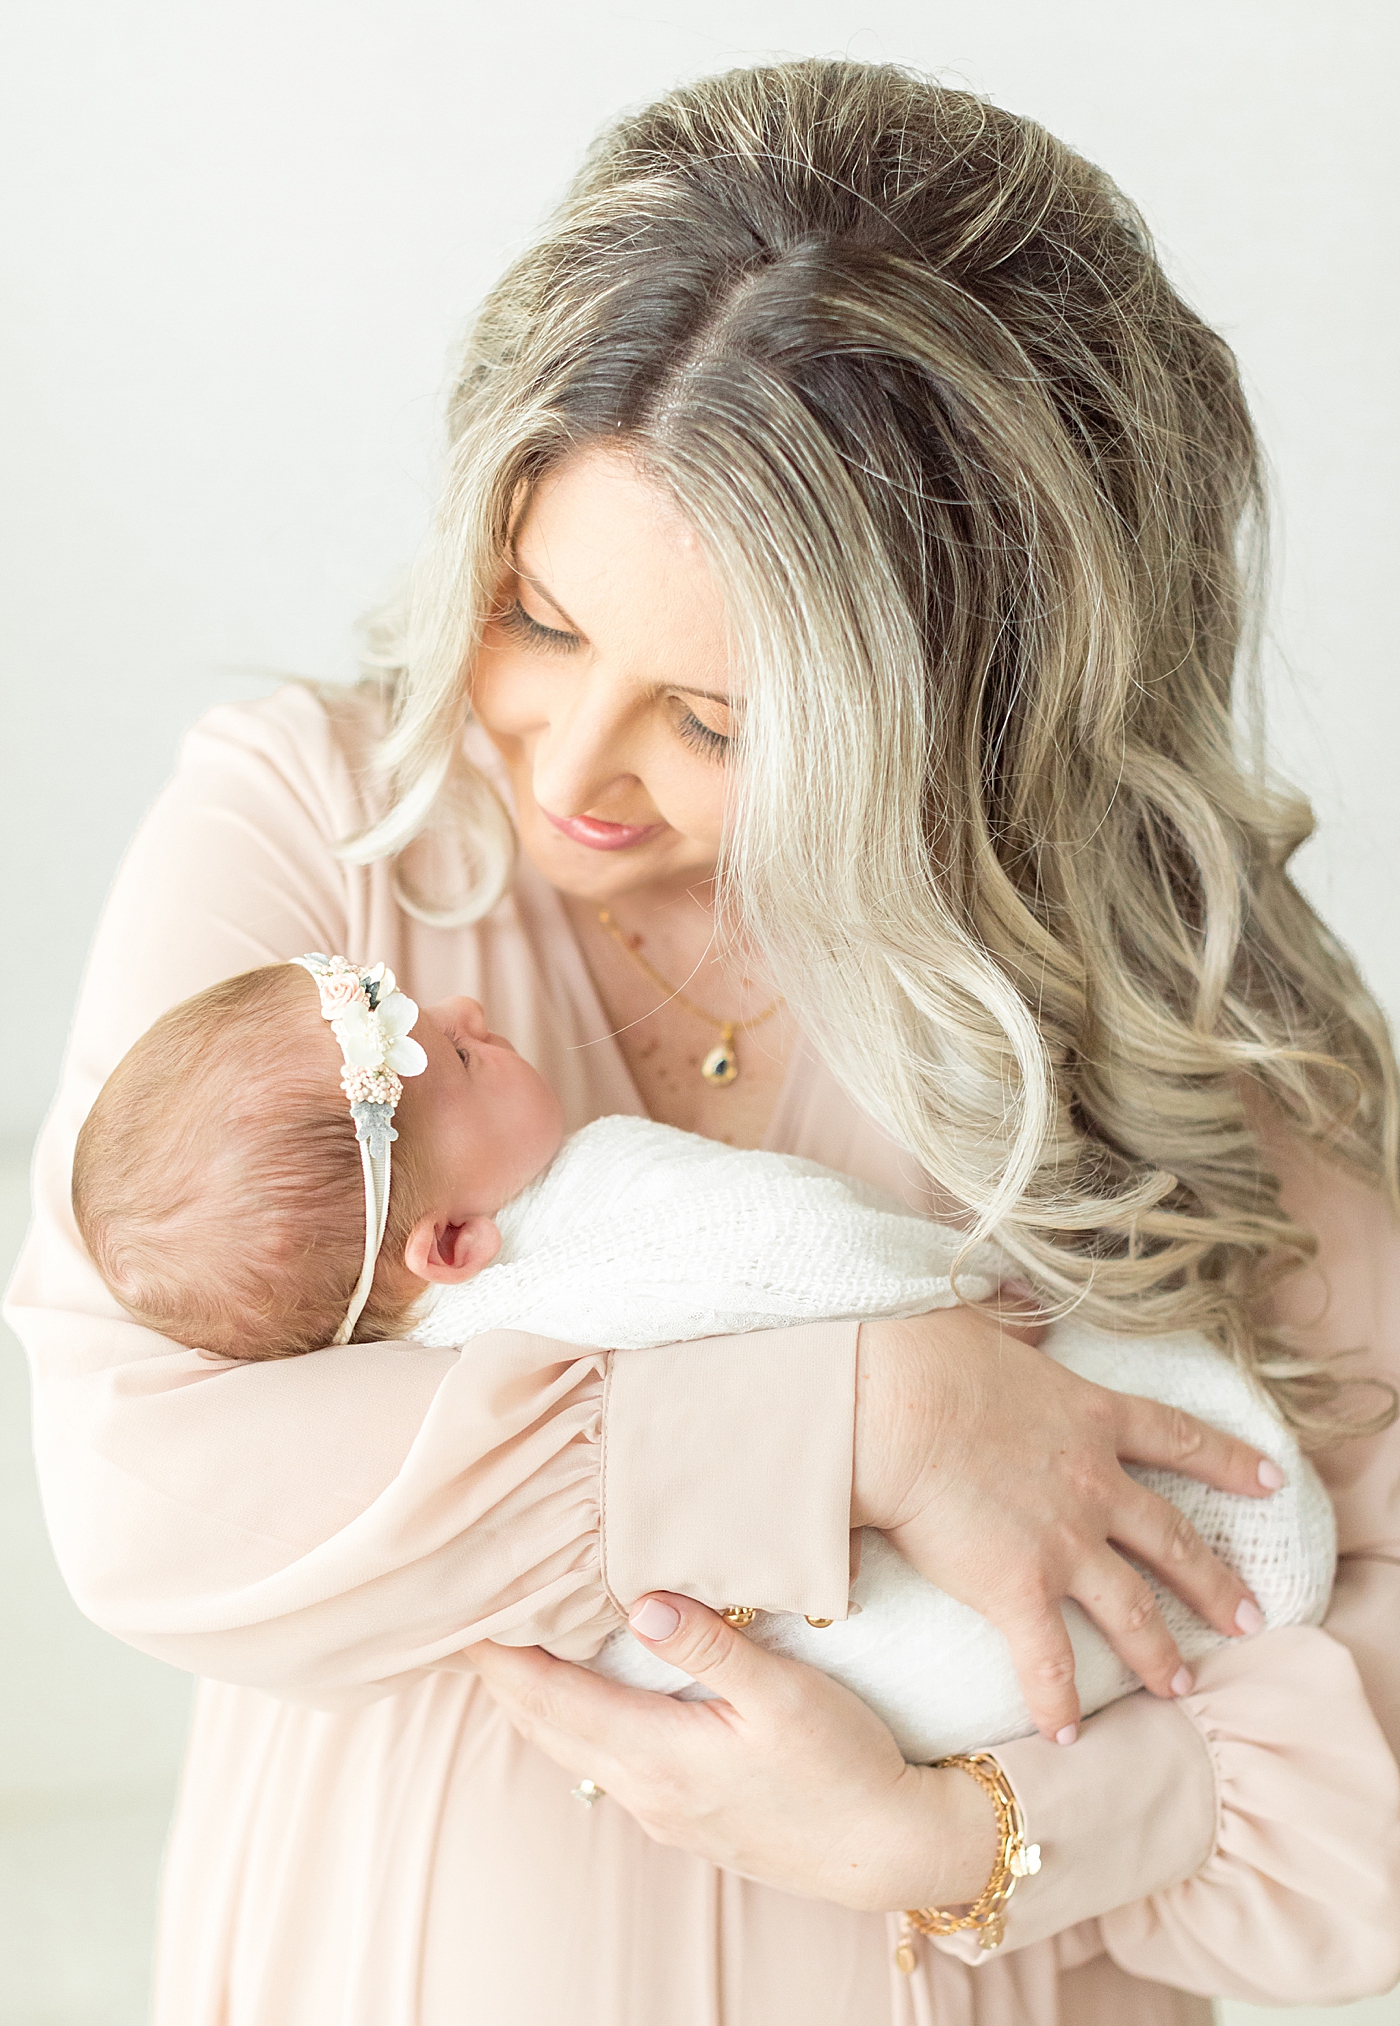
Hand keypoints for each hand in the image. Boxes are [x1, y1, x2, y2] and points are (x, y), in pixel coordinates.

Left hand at [465, 1593, 999, 1912]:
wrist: (889, 1850)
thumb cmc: (843, 1765)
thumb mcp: (784, 1693)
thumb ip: (709, 1644)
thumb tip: (640, 1599)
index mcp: (657, 1755)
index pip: (547, 1699)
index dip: (495, 1654)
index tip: (455, 1608)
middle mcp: (644, 1789)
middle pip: (544, 1724)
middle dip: (500, 1670)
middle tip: (465, 1611)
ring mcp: (661, 1808)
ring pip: (571, 1744)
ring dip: (535, 1694)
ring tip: (509, 1640)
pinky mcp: (685, 1812)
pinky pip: (604, 1757)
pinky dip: (575, 1715)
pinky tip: (586, 1686)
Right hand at [854, 1311, 1282, 1742]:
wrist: (893, 1407)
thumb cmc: (925, 1357)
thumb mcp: (986, 1321)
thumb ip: (1016, 1321)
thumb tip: (1021, 1307)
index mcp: (1090, 1416)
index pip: (1177, 1440)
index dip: (1227, 1462)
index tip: (1268, 1480)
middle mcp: (1095, 1485)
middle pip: (1173, 1539)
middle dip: (1216, 1583)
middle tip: (1251, 1617)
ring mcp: (1064, 1542)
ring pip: (1134, 1610)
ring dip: (1161, 1653)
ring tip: (1181, 1684)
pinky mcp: (1019, 1589)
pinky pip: (1048, 1662)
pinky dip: (1059, 1704)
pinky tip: (1067, 1737)